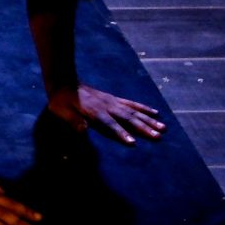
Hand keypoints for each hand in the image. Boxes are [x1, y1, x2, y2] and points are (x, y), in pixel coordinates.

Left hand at [46, 85, 165, 145]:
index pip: (110, 124)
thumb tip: (84, 129)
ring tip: (163, 128)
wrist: (64, 81)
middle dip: (143, 128)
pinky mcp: (114, 99)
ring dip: (148, 120)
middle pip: (127, 118)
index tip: (133, 143)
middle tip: (158, 137)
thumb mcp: (62, 112)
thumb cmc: (61, 101)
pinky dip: (144, 108)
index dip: (121, 134)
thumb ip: (73, 121)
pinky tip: (155, 113)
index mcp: (94, 112)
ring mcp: (112, 101)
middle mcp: (107, 106)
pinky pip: (132, 104)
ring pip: (134, 111)